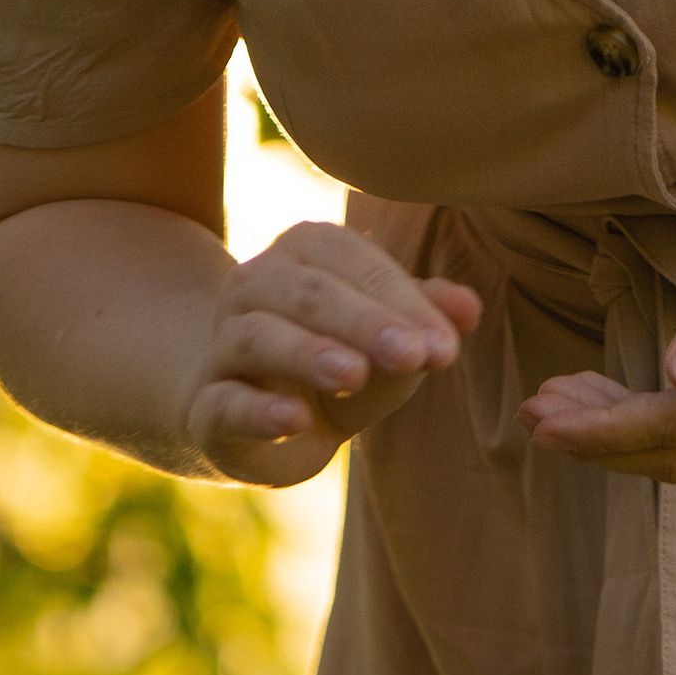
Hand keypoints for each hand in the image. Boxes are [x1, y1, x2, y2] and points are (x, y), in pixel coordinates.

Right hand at [185, 220, 480, 486]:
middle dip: (364, 323)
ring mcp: (223, 344)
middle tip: (414, 356)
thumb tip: (469, 310)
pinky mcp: (205, 407)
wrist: (256, 421)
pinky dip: (258, 411)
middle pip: (308, 293)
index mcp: (303, 253)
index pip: (353, 262)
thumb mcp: (386, 342)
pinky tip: (294, 421)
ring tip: (354, 375)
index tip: (446, 347)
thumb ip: (423, 320)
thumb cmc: (333, 367)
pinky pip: (225, 403)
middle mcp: (254, 285)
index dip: (400, 302)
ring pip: (260, 337)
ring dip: (308, 354)